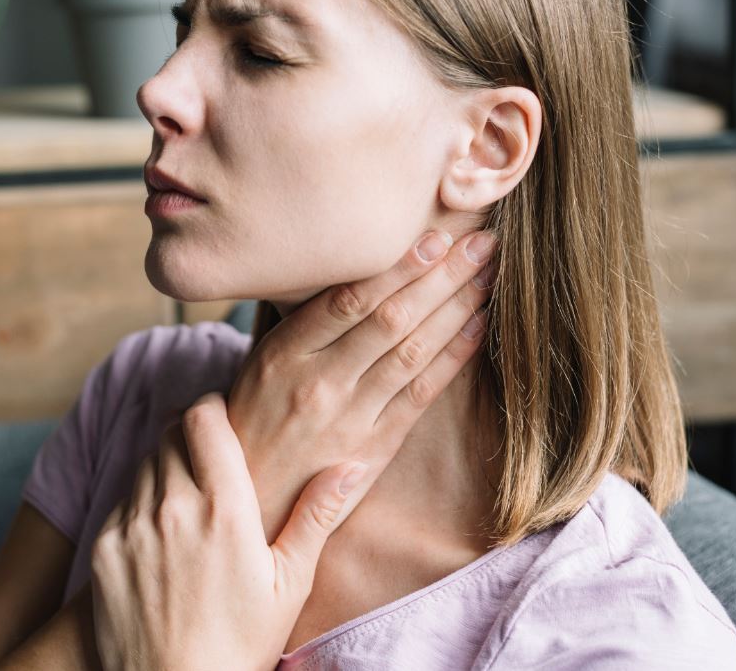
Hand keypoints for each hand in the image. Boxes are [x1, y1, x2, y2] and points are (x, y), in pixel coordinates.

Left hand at [90, 392, 372, 670]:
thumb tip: (349, 466)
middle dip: (191, 434)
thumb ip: (316, 515)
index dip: (212, 407)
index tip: (223, 419)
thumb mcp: (291, 582)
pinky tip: (163, 532)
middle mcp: (173, 506)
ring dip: (165, 464)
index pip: (204, 418)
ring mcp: (133, 526)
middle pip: (171, 432)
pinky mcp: (104, 549)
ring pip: (145, 462)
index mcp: (224, 506)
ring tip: (189, 495)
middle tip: (209, 456)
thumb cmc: (240, 643)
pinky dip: (141, 500)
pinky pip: (123, 500)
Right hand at [228, 228, 496, 541]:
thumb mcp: (261, 360)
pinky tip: (479, 327)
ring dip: (457, 309)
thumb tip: (355, 266)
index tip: (436, 236)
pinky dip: (452, 358)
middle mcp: (319, 383)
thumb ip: (305, 320)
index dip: (398, 266)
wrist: (246, 499)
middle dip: (442, 276)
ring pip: (412, 352)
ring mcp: (349, 419)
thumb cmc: (253, 417)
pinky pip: (420, 396)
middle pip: (391, 319)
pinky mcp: (373, 449)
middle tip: (482, 241)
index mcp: (285, 353)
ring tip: (489, 274)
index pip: (349, 298)